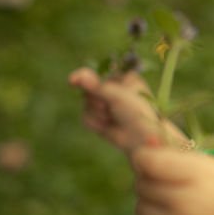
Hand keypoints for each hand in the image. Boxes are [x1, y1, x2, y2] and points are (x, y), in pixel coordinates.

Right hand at [68, 67, 187, 151]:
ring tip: (112, 118)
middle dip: (96, 101)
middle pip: (88, 89)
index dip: (89, 81)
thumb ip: (94, 85)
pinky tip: (107, 126)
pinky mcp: (101, 118)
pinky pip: (85, 116)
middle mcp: (114, 89)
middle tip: (111, 108)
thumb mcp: (116, 95)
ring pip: (85, 103)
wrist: (141, 140)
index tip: (76, 82)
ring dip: (97, 113)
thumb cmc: (136, 114)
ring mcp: (107, 104)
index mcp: (123, 77)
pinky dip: (95, 123)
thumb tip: (72, 77)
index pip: (97, 74)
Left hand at [130, 146, 213, 214]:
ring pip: (140, 207)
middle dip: (152, 181)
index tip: (150, 160)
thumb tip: (140, 149)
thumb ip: (174, 155)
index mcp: (199, 178)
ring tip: (176, 205)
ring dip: (151, 203)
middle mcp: (186, 206)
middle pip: (142, 184)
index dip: (144, 158)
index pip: (149, 162)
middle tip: (174, 186)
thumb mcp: (209, 167)